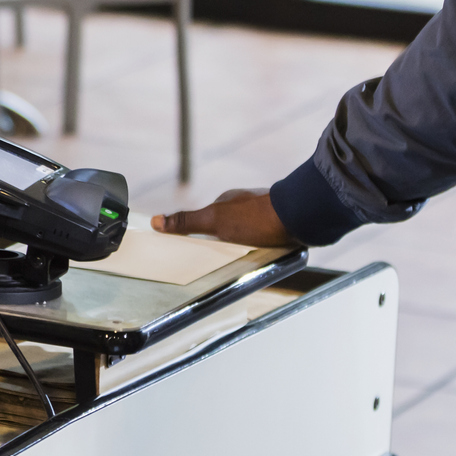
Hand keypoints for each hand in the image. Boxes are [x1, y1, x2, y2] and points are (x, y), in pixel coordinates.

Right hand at [151, 188, 296, 245]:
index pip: (210, 218)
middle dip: (228, 237)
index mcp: (228, 200)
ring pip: (252, 230)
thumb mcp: (214, 222)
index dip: (204, 231)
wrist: (299, 218)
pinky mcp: (284, 221)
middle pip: (231, 224)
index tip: (202, 245)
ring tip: (249, 254)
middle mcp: (247, 203)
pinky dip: (266, 242)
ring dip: (249, 240)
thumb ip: (187, 222)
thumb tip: (156, 221)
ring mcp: (267, 211)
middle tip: (227, 254)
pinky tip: (269, 250)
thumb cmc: (257, 218)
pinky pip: (270, 234)